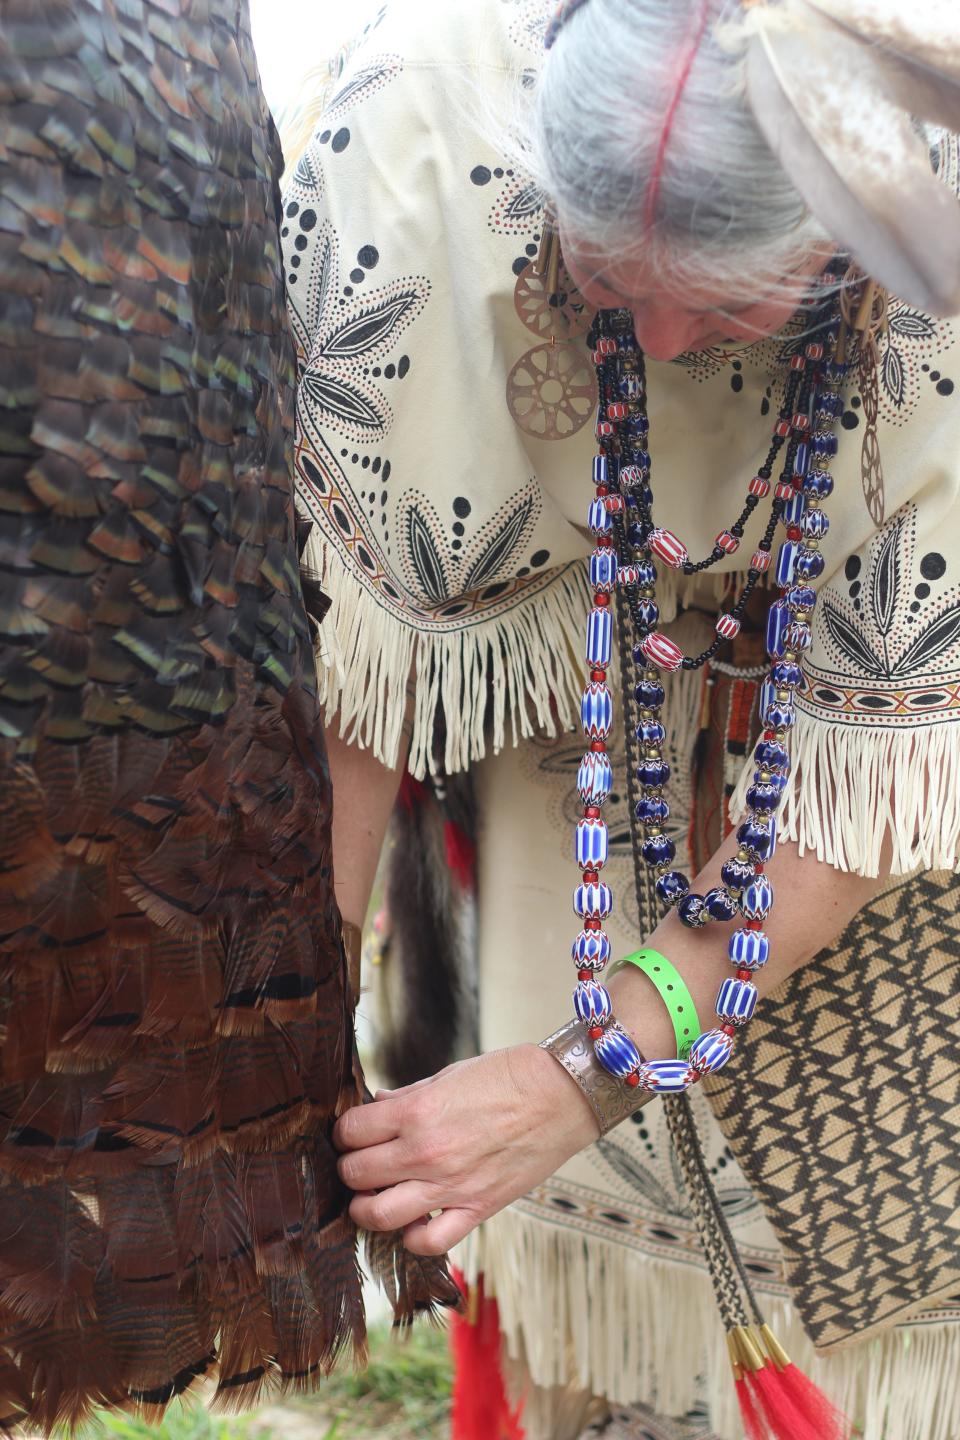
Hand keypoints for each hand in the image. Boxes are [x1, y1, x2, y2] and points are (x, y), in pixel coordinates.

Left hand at [333, 1043, 599, 1254]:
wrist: (560, 1095)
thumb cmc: (506, 1077)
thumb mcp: (447, 1075)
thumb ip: (406, 1097)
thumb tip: (374, 1107)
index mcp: (415, 1111)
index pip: (350, 1132)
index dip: (344, 1133)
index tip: (351, 1133)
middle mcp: (425, 1151)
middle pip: (356, 1174)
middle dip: (349, 1168)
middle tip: (359, 1163)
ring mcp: (450, 1185)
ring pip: (378, 1215)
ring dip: (366, 1209)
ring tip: (372, 1198)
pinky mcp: (476, 1208)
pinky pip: (429, 1242)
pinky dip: (412, 1238)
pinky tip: (413, 1221)